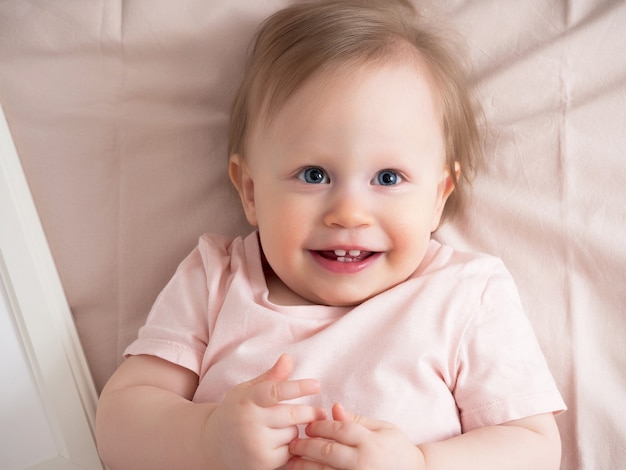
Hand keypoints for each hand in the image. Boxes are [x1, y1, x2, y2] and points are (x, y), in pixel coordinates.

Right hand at [205, 354, 325, 469]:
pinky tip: (278, 442)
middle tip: (320, 411)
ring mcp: (255, 445)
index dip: (298, 387)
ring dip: (294, 429)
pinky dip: (290, 446)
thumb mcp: (248, 391)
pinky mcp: (262, 464)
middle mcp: (249, 423)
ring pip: (292, 433)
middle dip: (309, 412)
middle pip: (291, 414)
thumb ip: (270, 377)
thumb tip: (288, 358)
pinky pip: (289, 452)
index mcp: (245, 400)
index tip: (317, 385)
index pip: (275, 391)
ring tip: (282, 427)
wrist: (213, 445)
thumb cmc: (236, 411)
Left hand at [287, 403, 423, 469]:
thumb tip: (334, 408)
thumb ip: (358, 420)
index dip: (321, 426)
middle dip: (306, 446)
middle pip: (327, 451)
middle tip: (293, 443)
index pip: (339, 430)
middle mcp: (363, 461)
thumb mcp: (384, 429)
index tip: (309, 426)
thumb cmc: (399, 450)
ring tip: (292, 460)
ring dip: (305, 465)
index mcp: (370, 441)